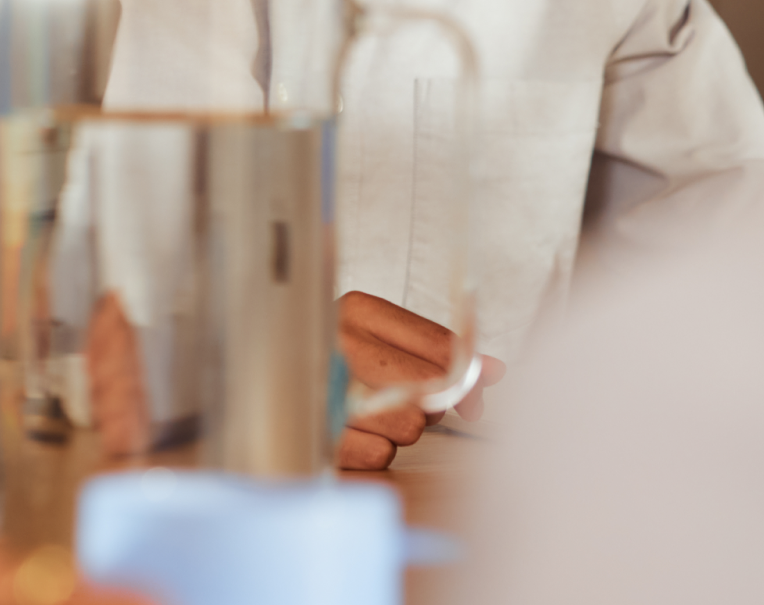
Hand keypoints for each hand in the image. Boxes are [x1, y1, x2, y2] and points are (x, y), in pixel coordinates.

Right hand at [334, 290, 505, 470]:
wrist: (269, 370)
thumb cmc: (336, 357)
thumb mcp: (383, 339)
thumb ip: (440, 353)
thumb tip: (495, 371)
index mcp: (358, 309)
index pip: (441, 345)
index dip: (469, 377)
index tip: (474, 396)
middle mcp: (339, 341)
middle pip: (428, 389)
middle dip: (428, 403)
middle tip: (407, 401)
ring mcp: (324, 385)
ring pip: (408, 426)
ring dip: (399, 428)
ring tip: (373, 414)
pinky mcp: (318, 430)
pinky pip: (380, 453)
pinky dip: (374, 449)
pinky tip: (356, 432)